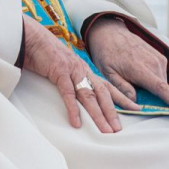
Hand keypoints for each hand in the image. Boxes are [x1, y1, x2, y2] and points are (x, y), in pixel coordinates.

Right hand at [22, 16, 140, 131]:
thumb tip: (77, 94)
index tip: (136, 109)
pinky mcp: (58, 72)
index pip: (108, 86)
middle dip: (112, 112)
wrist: (32, 38)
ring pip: (89, 96)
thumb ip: (72, 80)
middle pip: (103, 94)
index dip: (122, 98)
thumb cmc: (45, 53)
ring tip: (105, 130)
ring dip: (98, 115)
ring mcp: (72, 71)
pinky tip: (76, 122)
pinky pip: (68, 93)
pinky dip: (73, 108)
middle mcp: (83, 70)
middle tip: (119, 130)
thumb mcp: (63, 67)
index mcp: (85, 70)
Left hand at [86, 17, 168, 109]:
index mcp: (139, 69)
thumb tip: (135, 101)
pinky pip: (162, 74)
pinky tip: (141, 75)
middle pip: (163, 89)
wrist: (110, 33)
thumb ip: (122, 88)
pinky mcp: (160, 57)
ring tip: (135, 81)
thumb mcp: (108, 73)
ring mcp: (158, 58)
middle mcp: (152, 62)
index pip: (160, 88)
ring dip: (154, 88)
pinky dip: (154, 79)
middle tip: (139, 97)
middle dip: (157, 99)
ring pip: (162, 82)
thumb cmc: (107, 54)